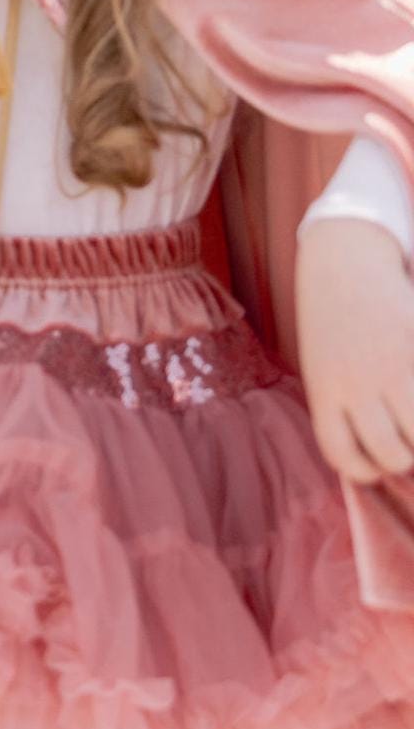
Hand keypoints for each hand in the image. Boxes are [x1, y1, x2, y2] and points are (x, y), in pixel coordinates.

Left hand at [297, 218, 413, 483]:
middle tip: (406, 441)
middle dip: (403, 457)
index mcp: (324, 390)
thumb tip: (377, 457)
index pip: (343, 455)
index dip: (365, 469)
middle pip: (390, 453)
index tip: (375, 464)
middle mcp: (357, 382)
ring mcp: (393, 365)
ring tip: (412, 418)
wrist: (344, 259)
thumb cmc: (334, 319)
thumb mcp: (322, 364)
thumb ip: (342, 405)